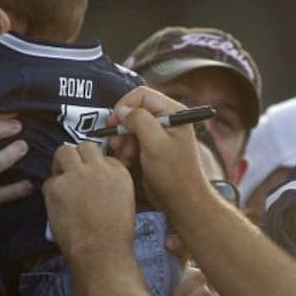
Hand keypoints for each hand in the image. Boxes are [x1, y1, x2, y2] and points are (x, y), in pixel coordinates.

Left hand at [45, 141, 135, 258]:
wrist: (101, 251)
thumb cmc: (115, 235)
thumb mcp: (124, 201)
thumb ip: (111, 184)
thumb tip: (95, 183)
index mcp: (119, 172)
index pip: (104, 157)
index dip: (95, 168)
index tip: (92, 180)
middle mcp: (98, 167)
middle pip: (85, 147)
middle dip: (78, 158)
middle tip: (73, 173)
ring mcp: (76, 174)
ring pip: (64, 151)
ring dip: (62, 163)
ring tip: (62, 182)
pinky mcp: (57, 186)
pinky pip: (50, 181)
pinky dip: (52, 191)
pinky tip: (58, 206)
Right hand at [107, 87, 207, 213]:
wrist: (182, 200)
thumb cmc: (174, 174)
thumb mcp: (156, 144)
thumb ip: (139, 121)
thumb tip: (123, 110)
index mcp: (173, 112)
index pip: (142, 95)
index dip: (124, 105)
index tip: (114, 122)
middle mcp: (167, 120)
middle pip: (135, 110)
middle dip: (123, 126)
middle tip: (117, 143)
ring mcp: (160, 134)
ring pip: (131, 126)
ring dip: (123, 139)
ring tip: (126, 155)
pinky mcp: (153, 147)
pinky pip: (133, 140)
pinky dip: (127, 149)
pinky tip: (128, 162)